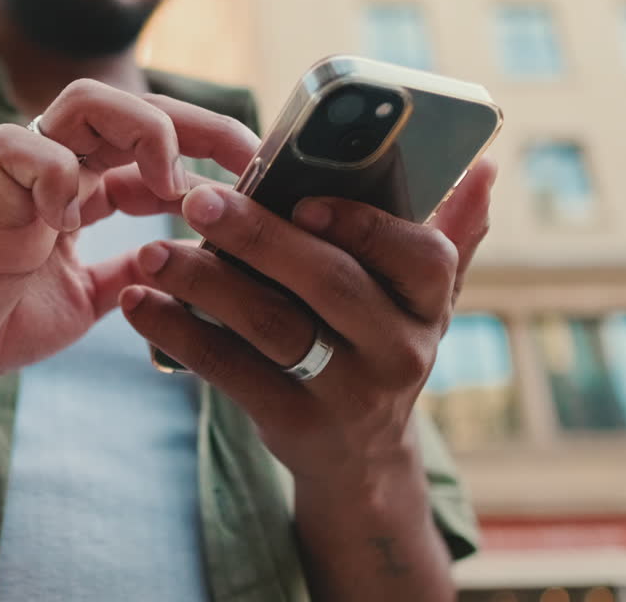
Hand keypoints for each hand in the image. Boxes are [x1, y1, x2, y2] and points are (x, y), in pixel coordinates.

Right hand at [0, 80, 258, 402]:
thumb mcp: (85, 299)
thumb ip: (129, 274)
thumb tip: (185, 263)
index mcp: (80, 189)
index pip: (151, 140)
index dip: (205, 143)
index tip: (255, 171)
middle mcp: (53, 173)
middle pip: (129, 104)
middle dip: (194, 121)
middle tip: (243, 157)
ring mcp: (18, 180)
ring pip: (81, 103)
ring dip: (138, 130)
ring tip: (167, 183)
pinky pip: (15, 148)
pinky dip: (54, 176)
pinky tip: (70, 224)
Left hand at [120, 159, 496, 479]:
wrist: (359, 457)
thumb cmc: (379, 344)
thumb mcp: (424, 298)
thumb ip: (451, 232)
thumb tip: (486, 167)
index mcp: (432, 302)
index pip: (419, 255)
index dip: (364, 223)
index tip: (305, 196)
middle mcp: (401, 350)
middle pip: (329, 284)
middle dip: (259, 236)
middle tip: (197, 200)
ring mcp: (348, 393)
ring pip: (271, 325)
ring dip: (204, 282)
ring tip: (152, 251)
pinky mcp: (293, 424)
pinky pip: (229, 371)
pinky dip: (178, 333)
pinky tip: (139, 302)